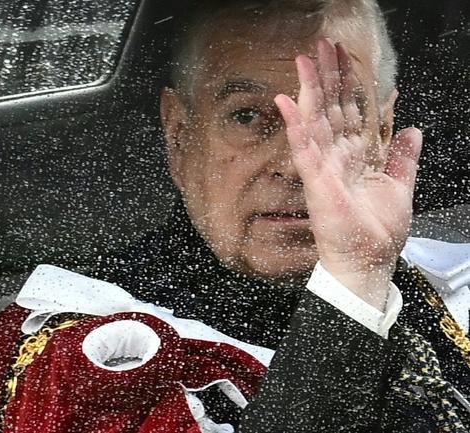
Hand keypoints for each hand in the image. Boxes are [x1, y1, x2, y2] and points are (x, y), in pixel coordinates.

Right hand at [274, 39, 421, 309]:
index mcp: (356, 156)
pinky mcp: (316, 181)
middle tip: (322, 45)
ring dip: (309, 90)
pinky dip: (295, 125)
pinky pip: (304, 149)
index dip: (349, 84)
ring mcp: (323, 167)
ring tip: (304, 61)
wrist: (368, 261)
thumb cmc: (377, 232)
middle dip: (327, 76)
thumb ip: (403, 157)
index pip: (351, 111)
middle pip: (331, 108)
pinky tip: (287, 103)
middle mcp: (336, 157)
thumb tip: (411, 129)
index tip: (346, 56)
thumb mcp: (400, 186)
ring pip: (315, 121)